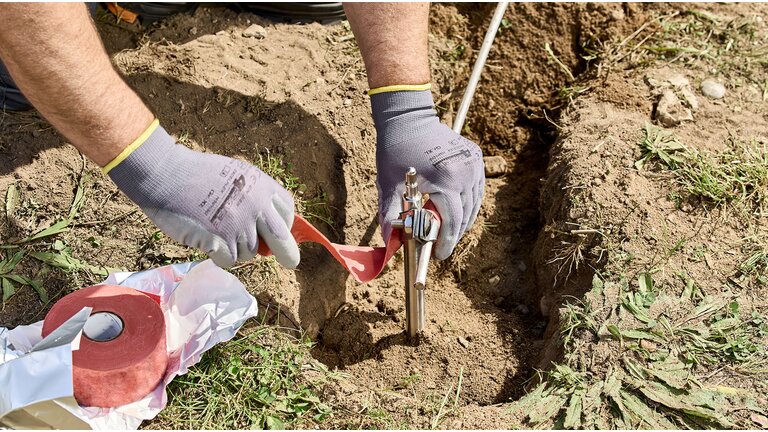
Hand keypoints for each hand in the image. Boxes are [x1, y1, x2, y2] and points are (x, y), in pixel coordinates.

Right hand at [107, 122, 299, 267]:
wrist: (165, 174)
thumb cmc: (195, 173)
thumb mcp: (235, 174)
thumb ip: (253, 196)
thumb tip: (265, 226)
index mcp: (262, 186)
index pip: (287, 212)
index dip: (285, 225)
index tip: (278, 232)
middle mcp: (256, 207)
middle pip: (283, 240)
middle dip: (288, 254)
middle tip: (291, 262)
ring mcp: (239, 226)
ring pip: (250, 253)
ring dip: (236, 249)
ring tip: (215, 229)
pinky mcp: (221, 242)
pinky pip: (229, 261)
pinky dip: (219, 256)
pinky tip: (206, 239)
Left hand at [371, 89, 483, 259]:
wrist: (408, 119)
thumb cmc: (396, 151)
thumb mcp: (389, 185)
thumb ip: (390, 215)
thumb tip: (390, 243)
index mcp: (446, 180)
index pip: (452, 222)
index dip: (446, 243)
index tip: (438, 256)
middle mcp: (466, 172)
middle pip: (465, 216)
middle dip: (452, 234)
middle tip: (439, 246)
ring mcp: (474, 165)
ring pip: (474, 205)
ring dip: (461, 220)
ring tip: (445, 230)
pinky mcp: (476, 159)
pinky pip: (476, 190)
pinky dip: (467, 203)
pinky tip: (453, 210)